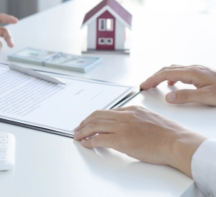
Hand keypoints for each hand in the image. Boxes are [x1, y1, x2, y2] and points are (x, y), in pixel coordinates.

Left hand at [74, 106, 205, 176]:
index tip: (89, 122)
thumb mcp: (149, 119)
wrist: (177, 142)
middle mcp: (125, 115)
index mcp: (132, 109)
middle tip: (78, 128)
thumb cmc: (168, 134)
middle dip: (84, 122)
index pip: (107, 111)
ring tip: (77, 136)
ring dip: (83, 131)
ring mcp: (123, 127)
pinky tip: (86, 143)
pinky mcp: (122, 140)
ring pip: (95, 125)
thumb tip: (124, 126)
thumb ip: (135, 119)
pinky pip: (99, 139)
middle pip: (97, 115)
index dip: (95, 117)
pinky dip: (89, 141)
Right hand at [140, 65, 215, 104]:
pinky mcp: (201, 74)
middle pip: (167, 69)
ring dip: (161, 75)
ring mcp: (198, 70)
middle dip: (154, 77)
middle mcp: (194, 69)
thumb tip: (168, 97)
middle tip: (145, 85)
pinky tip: (173, 84)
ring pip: (174, 69)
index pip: (166, 73)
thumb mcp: (207, 97)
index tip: (143, 85)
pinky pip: (181, 72)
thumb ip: (186, 96)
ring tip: (155, 84)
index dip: (152, 79)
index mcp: (193, 73)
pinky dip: (171, 77)